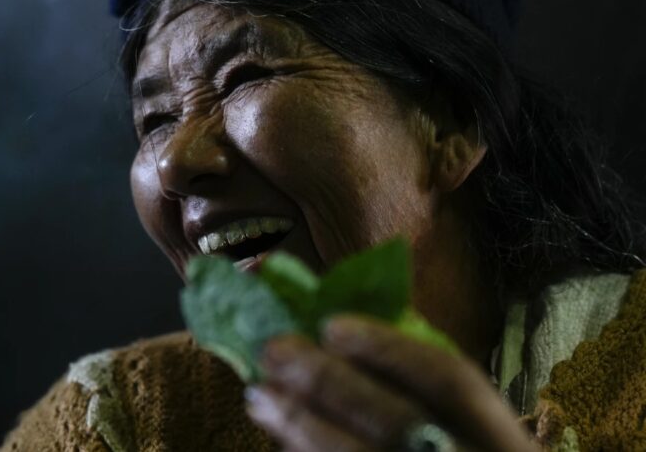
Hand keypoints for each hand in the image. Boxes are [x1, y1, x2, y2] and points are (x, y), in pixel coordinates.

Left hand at [245, 314, 537, 451]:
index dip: (389, 347)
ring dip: (301, 424)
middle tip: (275, 350)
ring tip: (260, 393)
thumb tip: (343, 331)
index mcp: (502, 437)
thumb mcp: (467, 423)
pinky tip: (282, 436)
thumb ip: (421, 384)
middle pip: (395, 422)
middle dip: (329, 382)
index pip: (451, 379)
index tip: (331, 324)